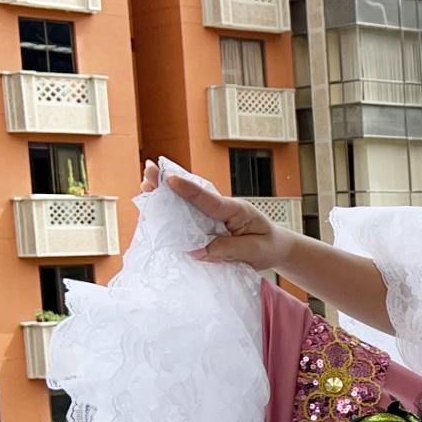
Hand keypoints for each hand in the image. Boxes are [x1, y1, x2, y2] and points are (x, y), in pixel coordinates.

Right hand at [142, 159, 292, 268]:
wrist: (276, 248)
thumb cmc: (268, 246)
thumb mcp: (254, 250)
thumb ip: (228, 250)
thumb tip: (197, 251)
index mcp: (236, 210)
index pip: (211, 200)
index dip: (189, 190)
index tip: (171, 180)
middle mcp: (221, 209)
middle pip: (192, 196)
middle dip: (169, 183)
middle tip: (149, 169)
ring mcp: (213, 216)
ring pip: (187, 204)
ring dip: (165, 195)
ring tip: (145, 182)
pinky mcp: (207, 224)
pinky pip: (188, 217)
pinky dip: (171, 212)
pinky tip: (153, 205)